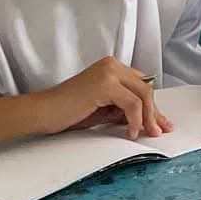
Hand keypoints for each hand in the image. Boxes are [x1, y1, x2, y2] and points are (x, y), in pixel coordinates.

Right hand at [28, 58, 170, 139]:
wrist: (41, 113)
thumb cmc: (67, 112)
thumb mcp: (103, 110)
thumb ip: (123, 110)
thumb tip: (147, 120)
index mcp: (112, 68)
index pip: (141, 85)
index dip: (152, 106)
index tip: (159, 123)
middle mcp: (112, 66)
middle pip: (145, 88)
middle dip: (154, 112)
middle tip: (158, 130)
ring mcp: (109, 72)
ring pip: (143, 94)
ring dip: (148, 117)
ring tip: (147, 133)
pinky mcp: (105, 83)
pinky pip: (132, 103)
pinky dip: (135, 119)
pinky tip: (131, 131)